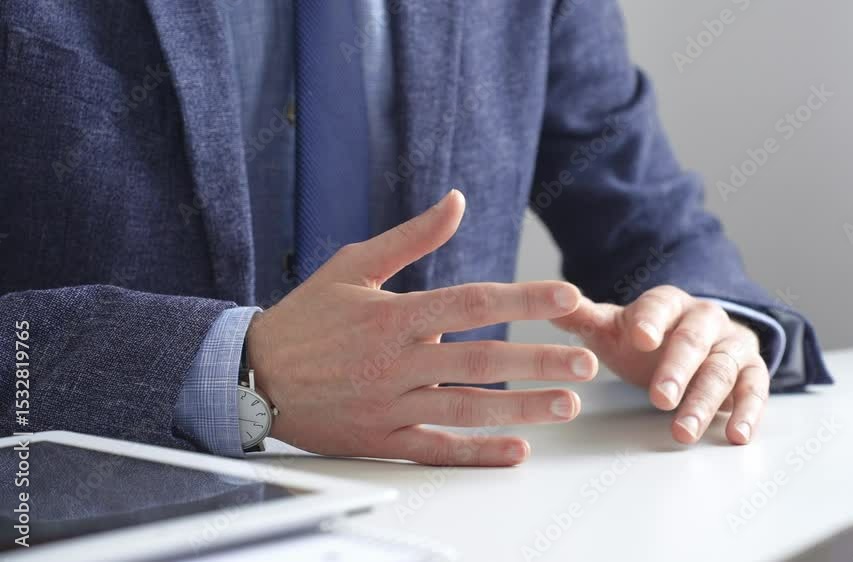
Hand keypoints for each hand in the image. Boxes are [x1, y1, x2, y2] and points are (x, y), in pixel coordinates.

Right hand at [246, 190, 597, 465]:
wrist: (251, 375)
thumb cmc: (306, 317)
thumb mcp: (354, 265)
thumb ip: (411, 238)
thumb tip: (456, 201)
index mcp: (395, 315)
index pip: (472, 303)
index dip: (525, 299)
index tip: (568, 297)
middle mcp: (397, 362)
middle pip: (481, 360)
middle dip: (540, 361)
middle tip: (587, 365)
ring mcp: (390, 405)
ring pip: (467, 408)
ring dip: (522, 409)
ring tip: (566, 405)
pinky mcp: (382, 439)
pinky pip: (436, 449)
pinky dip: (477, 453)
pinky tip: (516, 452)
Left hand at [552, 286, 767, 444]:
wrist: (694, 341)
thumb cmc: (647, 338)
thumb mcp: (614, 328)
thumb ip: (585, 319)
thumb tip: (552, 306)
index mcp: (668, 303)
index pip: (660, 306)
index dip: (650, 321)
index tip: (639, 338)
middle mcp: (705, 319)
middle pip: (694, 340)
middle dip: (677, 369)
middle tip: (660, 398)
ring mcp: (730, 345)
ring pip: (722, 370)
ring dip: (704, 401)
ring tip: (682, 432)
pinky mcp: (750, 372)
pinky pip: (755, 389)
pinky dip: (748, 412)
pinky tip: (735, 435)